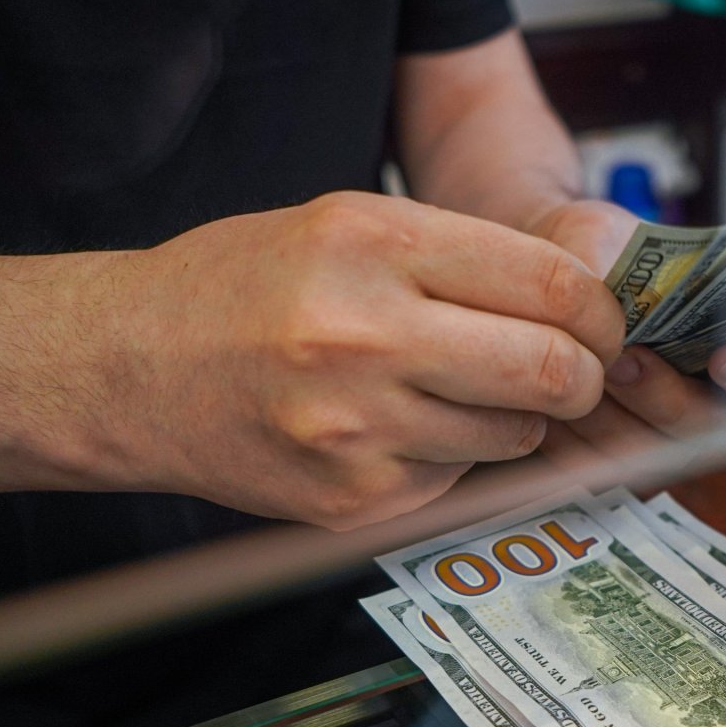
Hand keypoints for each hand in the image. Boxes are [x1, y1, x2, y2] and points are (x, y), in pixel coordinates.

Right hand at [81, 192, 624, 528]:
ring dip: (516, 421)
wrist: (124, 368)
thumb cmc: (238, 289)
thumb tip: (581, 301)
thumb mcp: (342, 226)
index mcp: (371, 243)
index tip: (602, 326)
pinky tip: (399, 434)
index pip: (550, 283)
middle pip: (548, 368)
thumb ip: (459, 256)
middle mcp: (364, 333)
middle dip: (583, 377)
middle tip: (575, 376)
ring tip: (464, 397)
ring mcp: (356, 427)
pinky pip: (455, 482)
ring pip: (512, 435)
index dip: (599, 311)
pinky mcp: (351, 500)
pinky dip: (452, 460)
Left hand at [524, 200, 725, 469]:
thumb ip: (618, 265)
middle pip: (714, 424)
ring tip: (580, 369)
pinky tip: (554, 401)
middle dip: (666, 395)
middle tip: (625, 360)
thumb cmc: (595, 251)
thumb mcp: (604, 233)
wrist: (544, 282)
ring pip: (656, 451)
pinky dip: (576, 437)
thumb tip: (620, 305)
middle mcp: (720, 393)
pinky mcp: (619, 453)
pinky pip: (603, 467)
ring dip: (615, 415)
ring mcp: (670, 429)